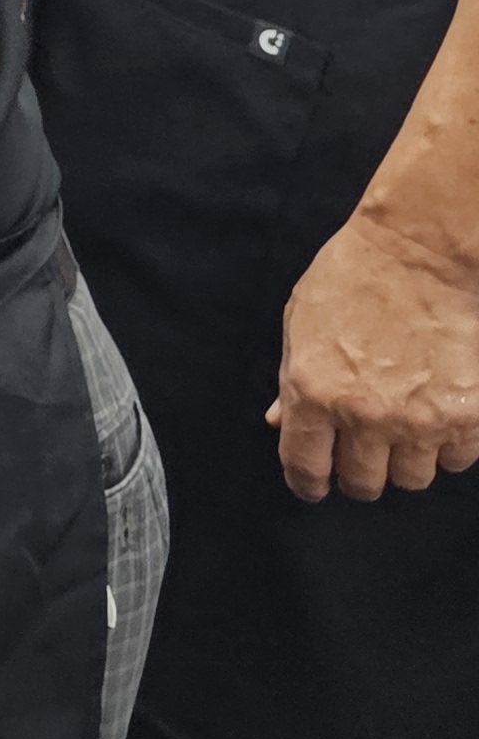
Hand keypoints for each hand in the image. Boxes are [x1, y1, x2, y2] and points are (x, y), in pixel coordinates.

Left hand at [272, 209, 478, 501]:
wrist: (419, 253)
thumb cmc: (352, 279)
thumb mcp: (301, 326)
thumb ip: (291, 382)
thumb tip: (279, 422)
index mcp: (313, 391)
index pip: (305, 465)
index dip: (307, 483)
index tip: (314, 485)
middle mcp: (364, 414)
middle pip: (363, 482)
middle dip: (359, 473)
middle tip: (363, 454)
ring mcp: (418, 418)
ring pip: (412, 478)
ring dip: (405, 461)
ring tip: (404, 431)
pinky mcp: (466, 415)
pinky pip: (456, 460)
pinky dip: (448, 447)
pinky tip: (439, 419)